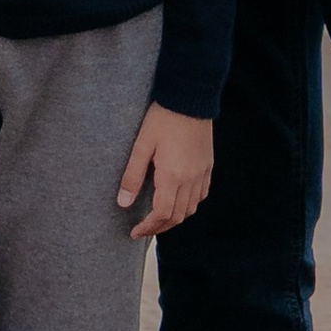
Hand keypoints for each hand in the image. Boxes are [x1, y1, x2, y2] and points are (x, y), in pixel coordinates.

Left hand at [117, 103, 212, 238]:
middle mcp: (190, 179)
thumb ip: (132, 176)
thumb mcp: (142, 145)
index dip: (148, 227)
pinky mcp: (207, 165)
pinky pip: (201, 194)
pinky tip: (179, 200)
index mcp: (172, 176)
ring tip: (159, 218)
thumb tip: (123, 203)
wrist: (190, 97)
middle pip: (178, 216)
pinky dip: (189, 204)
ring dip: (175, 218)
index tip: (135, 232)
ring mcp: (202, 173)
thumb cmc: (163, 118)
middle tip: (143, 230)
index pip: (162, 214)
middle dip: (160, 227)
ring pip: (191, 208)